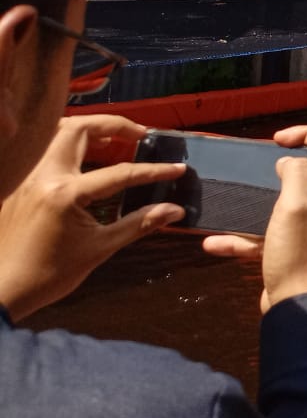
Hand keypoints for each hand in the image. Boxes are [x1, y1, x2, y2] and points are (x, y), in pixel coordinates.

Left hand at [0, 115, 184, 319]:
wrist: (2, 292)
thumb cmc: (50, 275)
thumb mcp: (99, 249)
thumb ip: (138, 224)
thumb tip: (175, 210)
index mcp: (65, 193)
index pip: (119, 172)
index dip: (153, 170)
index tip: (177, 168)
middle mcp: (43, 177)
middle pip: (79, 129)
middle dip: (113, 126)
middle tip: (140, 135)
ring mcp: (28, 179)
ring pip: (57, 134)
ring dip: (89, 130)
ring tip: (115, 140)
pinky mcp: (20, 185)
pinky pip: (48, 151)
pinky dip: (72, 145)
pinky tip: (88, 159)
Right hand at [202, 126, 306, 313]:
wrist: (296, 304)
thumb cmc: (297, 250)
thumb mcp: (296, 202)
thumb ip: (296, 172)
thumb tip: (289, 161)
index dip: (306, 132)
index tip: (276, 141)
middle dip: (281, 163)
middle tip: (256, 166)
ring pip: (282, 200)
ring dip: (255, 201)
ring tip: (234, 200)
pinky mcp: (292, 244)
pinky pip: (265, 232)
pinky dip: (242, 236)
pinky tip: (214, 243)